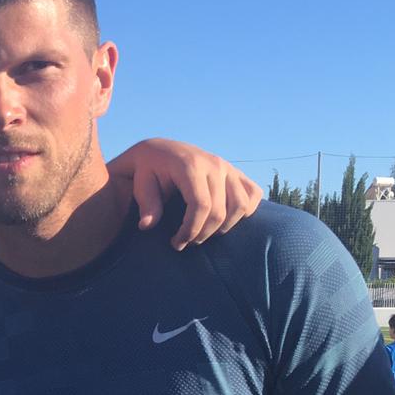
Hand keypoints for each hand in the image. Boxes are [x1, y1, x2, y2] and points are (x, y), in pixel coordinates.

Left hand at [109, 139, 262, 248]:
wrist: (160, 151)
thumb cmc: (148, 171)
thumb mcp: (141, 184)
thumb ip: (146, 204)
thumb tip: (147, 225)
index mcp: (190, 165)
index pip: (201, 205)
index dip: (191, 230)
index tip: (177, 243)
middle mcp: (214, 164)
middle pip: (220, 211)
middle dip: (203, 234)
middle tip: (186, 242)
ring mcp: (228, 167)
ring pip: (241, 205)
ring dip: (224, 227)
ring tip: (204, 233)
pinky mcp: (236, 172)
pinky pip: (253, 194)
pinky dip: (245, 211)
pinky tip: (225, 220)